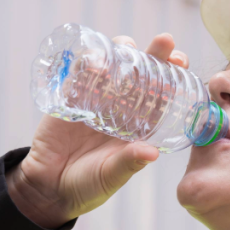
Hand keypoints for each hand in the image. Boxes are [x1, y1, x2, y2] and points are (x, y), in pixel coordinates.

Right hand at [6, 33, 190, 228]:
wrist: (48, 187)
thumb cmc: (87, 186)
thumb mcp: (111, 176)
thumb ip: (129, 163)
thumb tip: (152, 153)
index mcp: (139, 125)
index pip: (162, 94)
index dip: (174, 76)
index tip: (181, 62)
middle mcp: (121, 107)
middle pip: (142, 72)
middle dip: (155, 53)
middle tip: (164, 42)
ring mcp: (96, 99)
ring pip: (113, 65)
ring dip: (123, 50)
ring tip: (128, 46)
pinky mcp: (70, 97)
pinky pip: (79, 73)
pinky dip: (87, 61)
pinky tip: (95, 57)